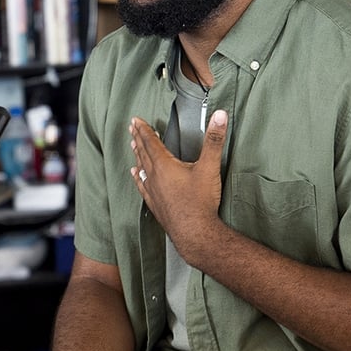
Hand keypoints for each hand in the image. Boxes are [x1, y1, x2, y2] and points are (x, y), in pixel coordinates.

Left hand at [129, 109, 227, 254]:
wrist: (195, 233)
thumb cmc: (201, 202)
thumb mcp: (210, 167)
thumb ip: (214, 140)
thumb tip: (219, 116)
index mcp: (165, 165)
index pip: (151, 142)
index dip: (144, 129)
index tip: (136, 120)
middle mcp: (154, 177)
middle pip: (143, 153)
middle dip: (138, 138)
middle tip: (131, 128)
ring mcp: (153, 191)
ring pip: (141, 168)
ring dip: (137, 155)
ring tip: (133, 146)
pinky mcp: (155, 204)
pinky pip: (142, 185)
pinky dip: (138, 176)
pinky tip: (136, 174)